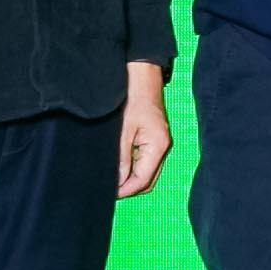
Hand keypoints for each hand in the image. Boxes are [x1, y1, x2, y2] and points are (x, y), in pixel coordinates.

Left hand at [117, 60, 174, 198]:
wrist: (142, 76)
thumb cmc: (134, 98)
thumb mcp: (124, 130)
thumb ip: (121, 157)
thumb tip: (118, 181)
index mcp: (158, 146)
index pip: (143, 180)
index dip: (126, 190)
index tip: (108, 193)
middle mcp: (163, 148)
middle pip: (148, 180)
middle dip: (130, 187)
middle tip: (108, 189)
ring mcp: (159, 143)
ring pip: (147, 171)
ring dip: (131, 178)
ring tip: (111, 178)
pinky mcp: (153, 138)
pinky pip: (145, 161)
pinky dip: (133, 167)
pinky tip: (119, 165)